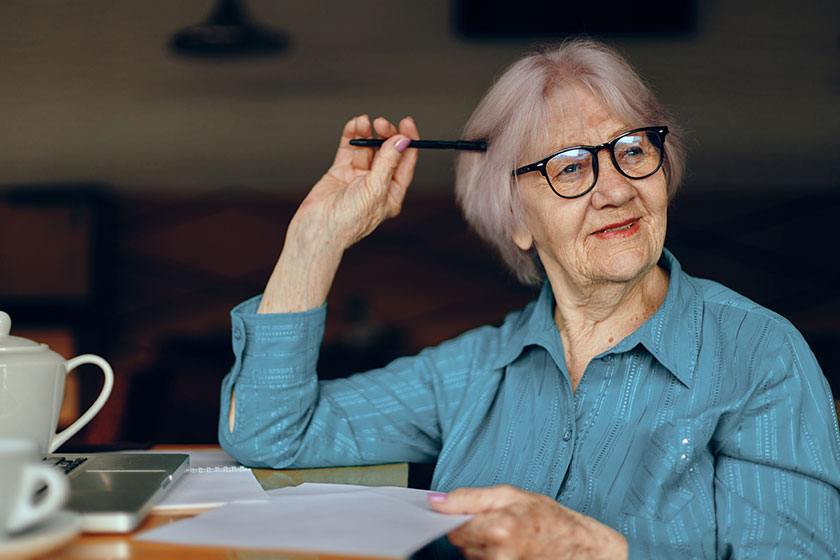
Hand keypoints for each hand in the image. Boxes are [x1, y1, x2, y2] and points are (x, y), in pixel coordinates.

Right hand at [257, 114, 418, 312]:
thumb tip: (402, 140)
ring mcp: (357, 178)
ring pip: (366, 149)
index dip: (408, 141)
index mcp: (391, 194)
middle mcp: (376, 185)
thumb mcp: (374, 189)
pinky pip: (348, 150)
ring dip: (367, 133)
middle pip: (386, 152)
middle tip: (381, 122)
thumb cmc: (349, 220)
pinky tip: (354, 125)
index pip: (405, 163)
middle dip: (385, 135)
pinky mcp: (339, 173)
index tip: (406, 123)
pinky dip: (351, 137)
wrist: (317, 231)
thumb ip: (388, 162)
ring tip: (363, 121)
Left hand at [428, 485, 627, 559]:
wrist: (580, 548)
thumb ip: (469, 497)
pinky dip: (490, 557)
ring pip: (471, 556)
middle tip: (495, 522)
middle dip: (471, 531)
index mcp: (498, 527)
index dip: (457, 518)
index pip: (453, 528)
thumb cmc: (550, 519)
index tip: (465, 514)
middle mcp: (498, 553)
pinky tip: (508, 549)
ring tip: (507, 536)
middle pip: (460, 544)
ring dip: (481, 545)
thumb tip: (436, 501)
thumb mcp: (511, 495)